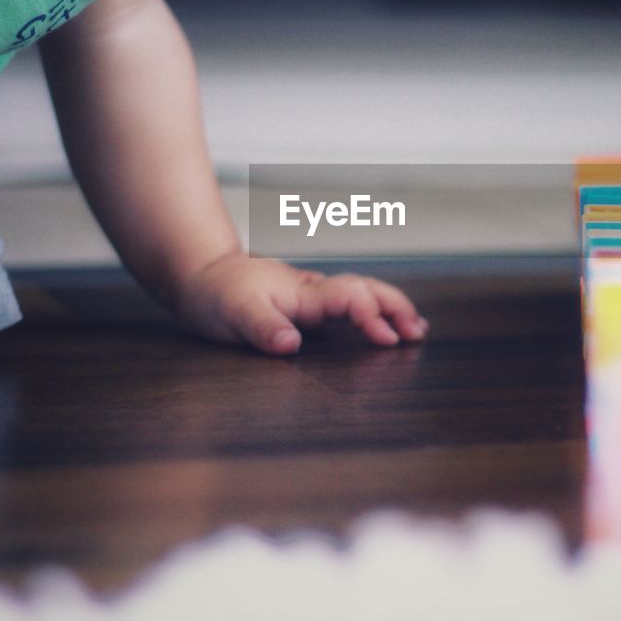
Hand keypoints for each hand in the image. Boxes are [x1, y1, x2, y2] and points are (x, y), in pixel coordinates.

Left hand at [172, 252, 427, 354]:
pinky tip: (387, 325)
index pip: (349, 297)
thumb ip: (263, 328)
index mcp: (303, 293)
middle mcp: (315, 291)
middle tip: (417, 332)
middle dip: (395, 307)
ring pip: (364, 293)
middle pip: (367, 289)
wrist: (203, 276)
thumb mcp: (233, 314)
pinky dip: (376, 311)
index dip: (371, 315)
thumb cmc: (218, 295)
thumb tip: (291, 345)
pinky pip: (353, 303)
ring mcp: (315, 296)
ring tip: (417, 329)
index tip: (387, 338)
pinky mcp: (311, 305)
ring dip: (392, 308)